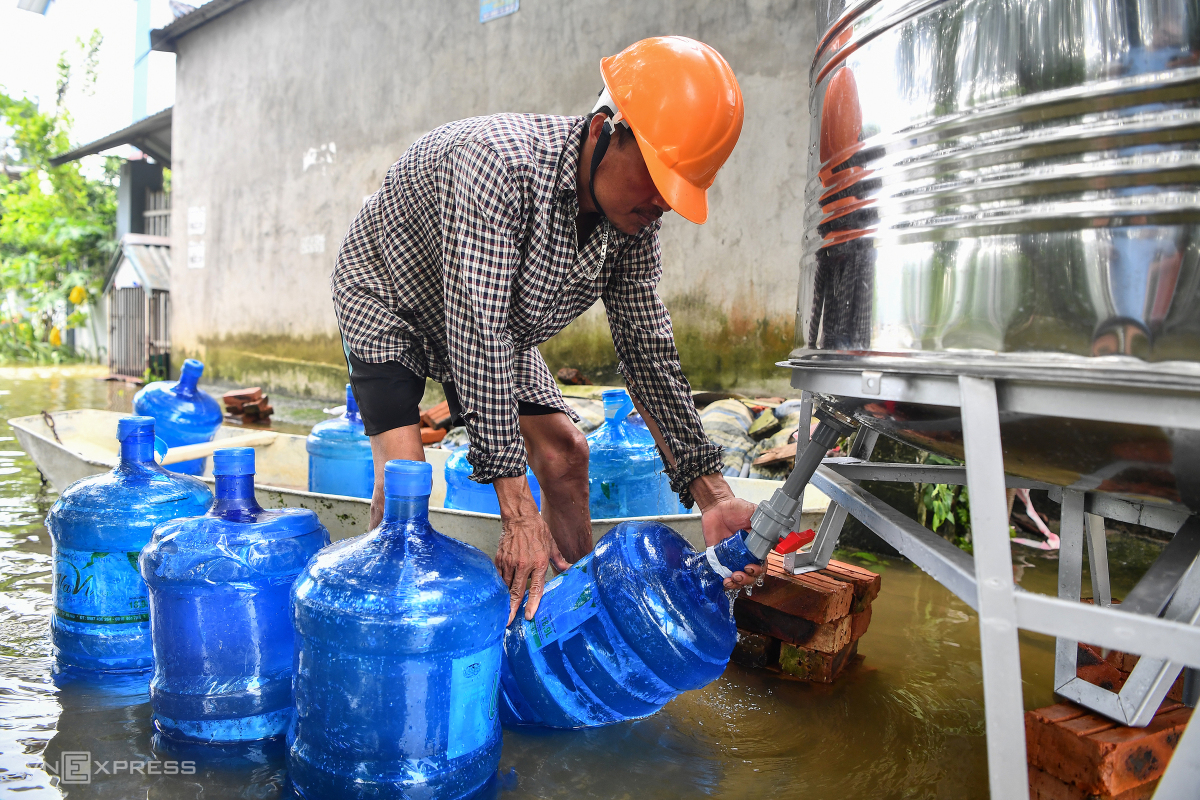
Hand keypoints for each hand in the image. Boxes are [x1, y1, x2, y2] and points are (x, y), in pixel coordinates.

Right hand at [494, 476, 570, 624]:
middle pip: (517, 592)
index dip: (532, 604)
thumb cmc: (538, 531)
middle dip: (512, 608)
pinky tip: (501, 593)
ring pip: (507, 586)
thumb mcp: (552, 546)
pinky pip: (500, 577)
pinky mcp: (500, 559)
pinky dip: (501, 585)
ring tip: (504, 611)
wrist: (520, 517)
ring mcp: (510, 563)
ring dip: (506, 599)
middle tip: (508, 621)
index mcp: (538, 563)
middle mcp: (523, 565)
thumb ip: (559, 561)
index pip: (536, 589)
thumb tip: (571, 569)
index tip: (528, 616)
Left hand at [690, 474, 763, 590]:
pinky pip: (722, 574)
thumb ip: (767, 523)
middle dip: (747, 579)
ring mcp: (731, 558)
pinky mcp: (718, 558)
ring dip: (737, 583)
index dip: (758, 570)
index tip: (752, 567)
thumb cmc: (736, 508)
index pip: (761, 564)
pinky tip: (724, 580)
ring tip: (732, 578)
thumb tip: (782, 534)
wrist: (716, 505)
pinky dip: (724, 581)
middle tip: (741, 573)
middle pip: (750, 575)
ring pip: (738, 578)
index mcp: (755, 546)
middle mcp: (744, 555)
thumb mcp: (754, 513)